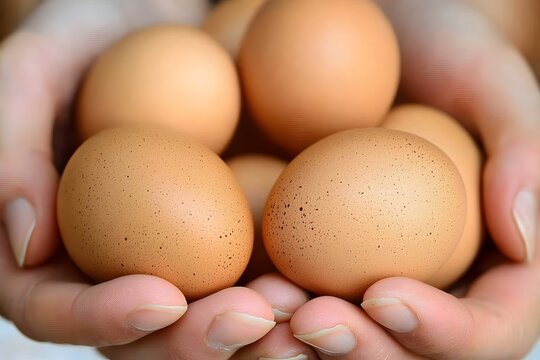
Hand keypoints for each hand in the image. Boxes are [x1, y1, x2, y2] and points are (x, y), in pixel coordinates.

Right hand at [0, 1, 284, 357]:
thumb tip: (28, 243)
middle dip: (197, 340)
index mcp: (45, 252)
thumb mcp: (32, 73)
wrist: (149, 24)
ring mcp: (172, 256)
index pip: (57, 310)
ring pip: (204, 321)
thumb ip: (15, 152)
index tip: (161, 298)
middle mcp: (109, 267)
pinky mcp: (224, 235)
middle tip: (253, 316)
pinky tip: (319, 280)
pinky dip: (285, 287)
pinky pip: (250, 274)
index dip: (104, 319)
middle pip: (144, 337)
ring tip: (299, 308)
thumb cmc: (81, 43)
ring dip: (255, 331)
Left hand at [239, 1, 539, 358]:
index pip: (491, 326)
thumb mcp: (489, 79)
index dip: (447, 332)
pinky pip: (300, 294)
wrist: (383, 33)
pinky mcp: (320, 251)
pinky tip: (242, 288)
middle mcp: (436, 278)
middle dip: (365, 351)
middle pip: (412, 353)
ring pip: (351, 339)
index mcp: (496, 261)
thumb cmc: (444, 49)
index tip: (385, 293)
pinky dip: (272, 305)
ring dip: (307, 343)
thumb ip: (521, 149)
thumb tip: (519, 239)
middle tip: (312, 319)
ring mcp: (373, 269)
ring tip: (268, 310)